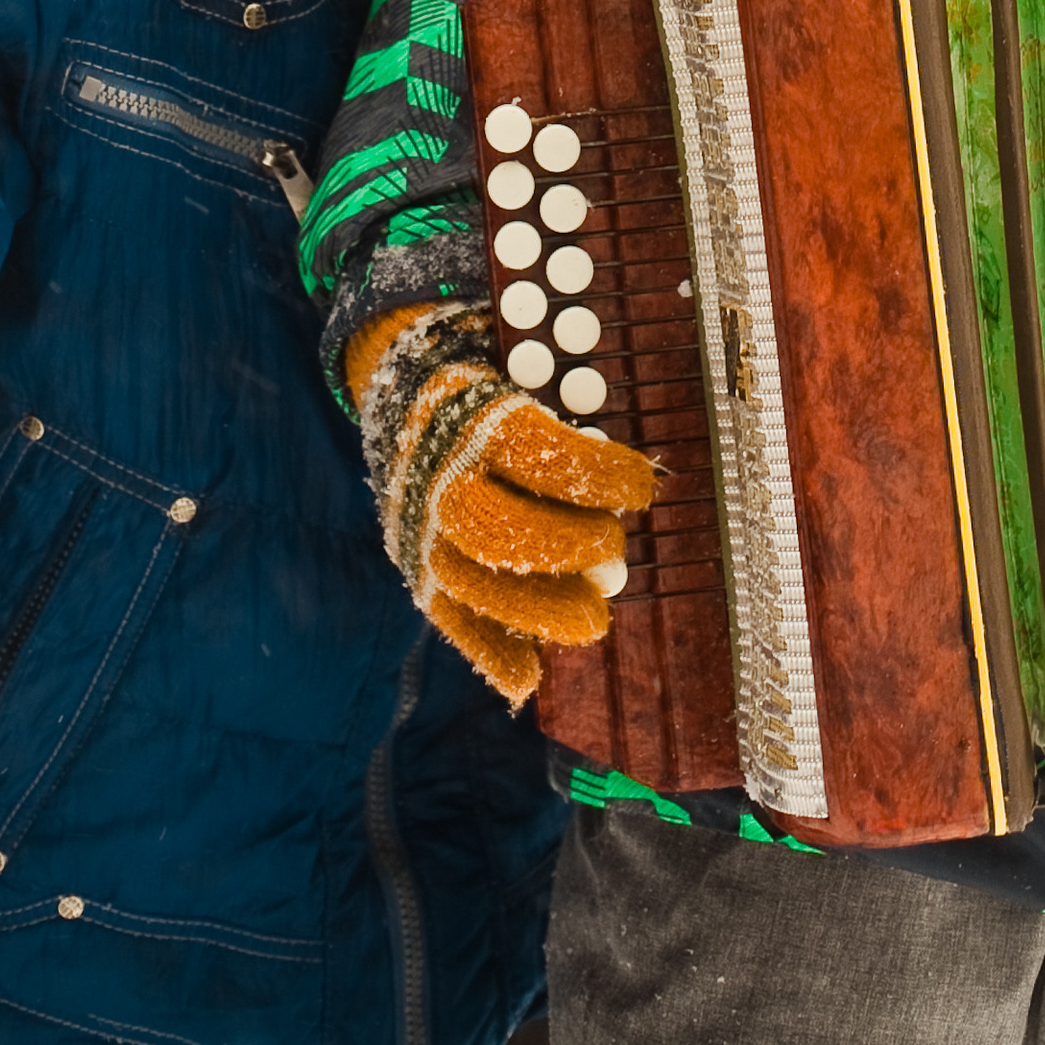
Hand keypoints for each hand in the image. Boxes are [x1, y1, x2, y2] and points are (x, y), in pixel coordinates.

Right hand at [348, 302, 656, 703]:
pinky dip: (488, 651)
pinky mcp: (414, 564)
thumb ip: (570, 407)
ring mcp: (423, 527)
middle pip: (502, 528)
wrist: (400, 385)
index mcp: (475, 418)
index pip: (540, 452)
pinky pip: (447, 616)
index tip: (643, 483)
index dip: (598, 475)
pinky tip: (528, 677)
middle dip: (567, 548)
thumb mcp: (525, 368)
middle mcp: (443, 476)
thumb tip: (637, 467)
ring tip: (594, 615)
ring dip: (539, 609)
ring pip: (473, 581)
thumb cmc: (491, 380)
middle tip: (613, 547)